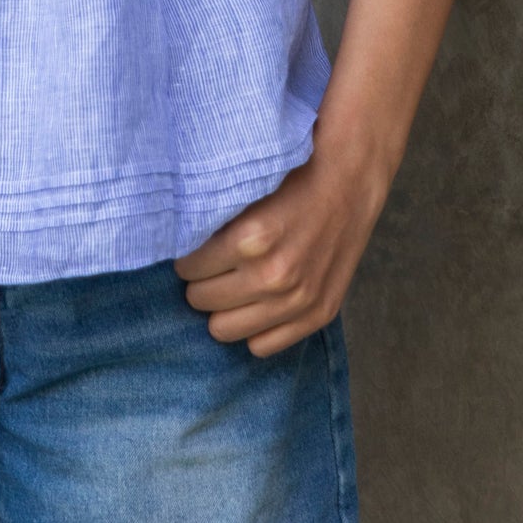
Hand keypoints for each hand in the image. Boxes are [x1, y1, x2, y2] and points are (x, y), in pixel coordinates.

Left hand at [173, 138, 389, 357]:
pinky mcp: (317, 314)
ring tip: (231, 283)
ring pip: (223, 330)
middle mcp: (272, 276)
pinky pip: (261, 346)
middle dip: (201, 282)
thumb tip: (171, 240)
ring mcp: (297, 301)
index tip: (194, 248)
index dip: (187, 257)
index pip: (188, 268)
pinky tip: (256, 301)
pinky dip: (253, 326)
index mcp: (250, 239)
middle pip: (200, 300)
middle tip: (212, 265)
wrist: (350, 180)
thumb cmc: (294, 176)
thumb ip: (213, 219)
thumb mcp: (247, 188)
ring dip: (222, 307)